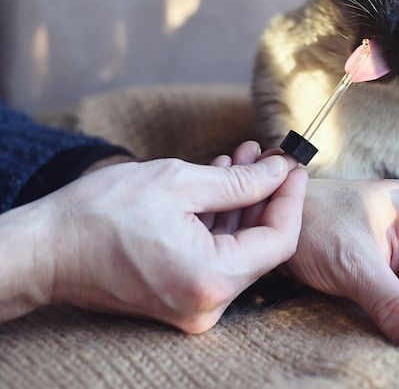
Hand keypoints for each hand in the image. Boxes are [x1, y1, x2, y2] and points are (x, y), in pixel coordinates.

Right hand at [25, 153, 306, 332]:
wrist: (44, 249)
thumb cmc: (102, 214)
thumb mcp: (180, 183)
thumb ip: (241, 181)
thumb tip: (280, 171)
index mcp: (212, 279)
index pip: (280, 240)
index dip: (291, 198)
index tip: (292, 165)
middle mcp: (207, 304)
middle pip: (261, 247)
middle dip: (265, 196)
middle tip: (264, 154)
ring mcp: (192, 306)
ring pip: (237, 249)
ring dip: (242, 203)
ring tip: (240, 157)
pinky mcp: (178, 298)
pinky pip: (214, 257)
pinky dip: (220, 222)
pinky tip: (218, 182)